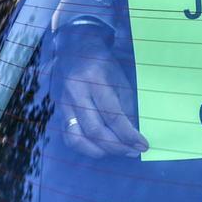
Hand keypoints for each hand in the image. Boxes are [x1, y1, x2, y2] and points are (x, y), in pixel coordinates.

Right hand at [57, 27, 148, 158]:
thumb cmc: (103, 64)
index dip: (128, 134)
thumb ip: (126, 107)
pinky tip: (100, 148)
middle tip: (133, 151)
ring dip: (100, 151)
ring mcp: (64, 103)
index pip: (112, 115)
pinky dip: (85, 148)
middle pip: (95, 130)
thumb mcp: (120, 79)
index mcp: (95, 79)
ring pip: (78, 138)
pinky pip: (68, 137)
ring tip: (118, 151)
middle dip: (117, 146)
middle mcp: (76, 92)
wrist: (75, 50)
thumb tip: (132, 135)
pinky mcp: (58, 110)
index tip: (143, 145)